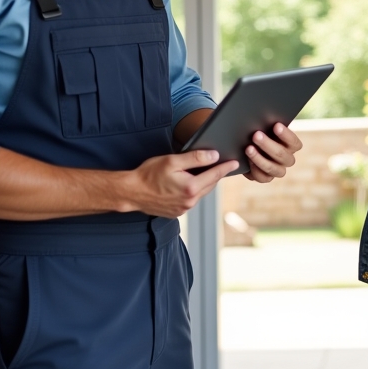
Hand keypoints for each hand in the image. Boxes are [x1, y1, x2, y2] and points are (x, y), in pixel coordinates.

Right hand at [117, 149, 238, 216]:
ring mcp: (184, 209)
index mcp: (191, 187)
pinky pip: (191, 200)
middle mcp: (190, 201)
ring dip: (204, 183)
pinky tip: (187, 184)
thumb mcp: (172, 161)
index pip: (215, 175)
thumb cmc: (149, 174)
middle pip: (210, 185)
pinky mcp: (177, 213)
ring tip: (204, 172)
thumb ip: (195, 158)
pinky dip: (193, 191)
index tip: (235, 162)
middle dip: (215, 174)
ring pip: (201, 193)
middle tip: (221, 164)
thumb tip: (214, 156)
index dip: (226, 167)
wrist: (131, 193)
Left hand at [243, 123, 302, 183]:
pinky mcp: (265, 177)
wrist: (248, 144)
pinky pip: (262, 177)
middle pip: (282, 156)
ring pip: (273, 168)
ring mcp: (277, 170)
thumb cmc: (261, 131)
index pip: (294, 143)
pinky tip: (246, 160)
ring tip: (248, 148)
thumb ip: (268, 124)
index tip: (276, 125)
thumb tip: (263, 118)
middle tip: (256, 135)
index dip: (286, 135)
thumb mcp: (266, 126)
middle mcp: (287, 160)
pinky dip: (254, 169)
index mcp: (292, 146)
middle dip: (268, 145)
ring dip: (260, 158)